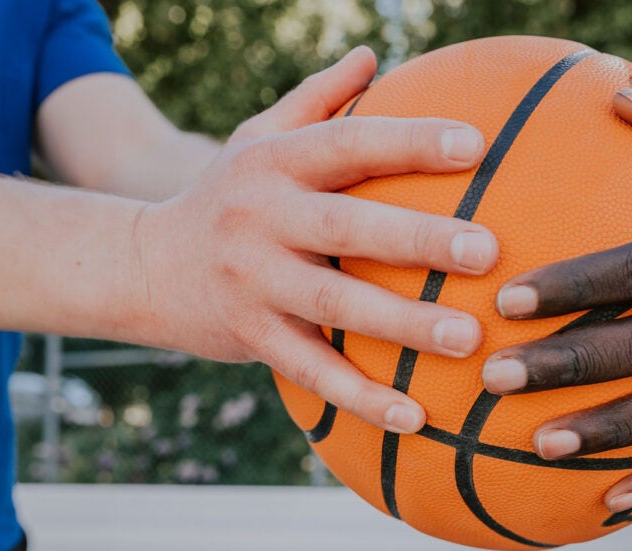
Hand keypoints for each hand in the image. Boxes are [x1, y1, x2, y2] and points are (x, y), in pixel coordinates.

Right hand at [134, 47, 496, 433]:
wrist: (144, 267)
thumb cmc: (229, 195)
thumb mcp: (258, 137)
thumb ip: (318, 99)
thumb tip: (373, 52)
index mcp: (275, 164)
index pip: (348, 144)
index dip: (409, 140)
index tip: (474, 146)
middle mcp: (262, 218)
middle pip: (347, 226)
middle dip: (418, 238)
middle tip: (487, 251)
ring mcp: (255, 282)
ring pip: (333, 305)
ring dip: (401, 326)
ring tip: (467, 339)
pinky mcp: (251, 337)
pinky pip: (312, 372)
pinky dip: (361, 398)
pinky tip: (416, 417)